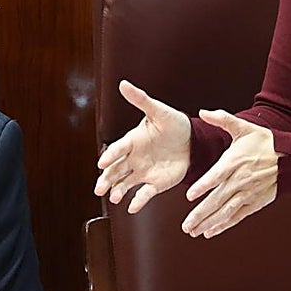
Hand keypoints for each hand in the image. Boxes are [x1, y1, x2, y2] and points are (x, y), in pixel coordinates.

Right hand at [94, 80, 191, 213]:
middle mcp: (134, 158)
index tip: (102, 162)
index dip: (110, 155)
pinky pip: (144, 193)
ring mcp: (143, 172)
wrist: (192, 141)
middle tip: (99, 188)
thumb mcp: (158, 110)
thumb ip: (141, 100)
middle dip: (106, 179)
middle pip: (115, 170)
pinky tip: (132, 206)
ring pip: (125, 183)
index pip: (118, 148)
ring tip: (114, 197)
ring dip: (118, 190)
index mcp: (133, 140)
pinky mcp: (154, 184)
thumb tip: (123, 84)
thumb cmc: (172, 123)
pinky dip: (138, 200)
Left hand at [181, 110, 277, 238]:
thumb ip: (222, 119)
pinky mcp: (255, 202)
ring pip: (225, 212)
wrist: (290, 158)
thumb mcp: (243, 127)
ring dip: (209, 223)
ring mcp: (247, 193)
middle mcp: (240, 180)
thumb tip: (203, 112)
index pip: (216, 176)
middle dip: (200, 214)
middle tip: (186, 225)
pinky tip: (211, 232)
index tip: (190, 196)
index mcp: (234, 162)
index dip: (203, 186)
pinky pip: (237, 216)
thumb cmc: (265, 142)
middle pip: (217, 200)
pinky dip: (224, 225)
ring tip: (194, 231)